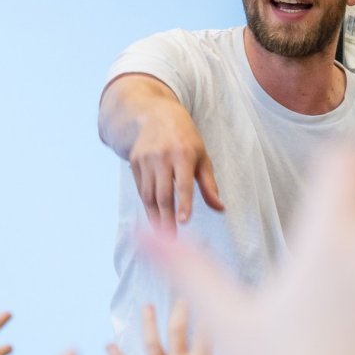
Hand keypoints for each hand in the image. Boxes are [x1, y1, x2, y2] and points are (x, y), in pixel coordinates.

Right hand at [129, 102, 223, 230]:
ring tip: (163, 234)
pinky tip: (154, 218)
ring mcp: (145, 160)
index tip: (184, 222)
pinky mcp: (134, 162)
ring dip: (155, 217)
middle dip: (167, 219)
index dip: (184, 204)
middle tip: (171, 240)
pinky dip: (147, 205)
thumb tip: (220, 208)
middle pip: (163, 194)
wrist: (152, 114)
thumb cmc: (184, 138)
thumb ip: (209, 184)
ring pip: (149, 195)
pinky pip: (141, 189)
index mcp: (183, 154)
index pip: (183, 183)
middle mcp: (162, 157)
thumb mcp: (201, 156)